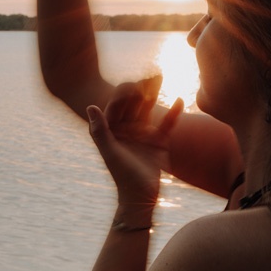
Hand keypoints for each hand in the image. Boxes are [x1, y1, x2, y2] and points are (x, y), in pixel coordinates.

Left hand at [87, 75, 183, 206]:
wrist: (140, 197)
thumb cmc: (122, 176)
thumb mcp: (110, 153)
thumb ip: (100, 131)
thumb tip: (90, 106)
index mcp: (112, 129)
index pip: (117, 105)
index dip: (125, 93)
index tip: (135, 85)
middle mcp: (127, 127)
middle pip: (134, 103)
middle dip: (142, 88)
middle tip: (152, 74)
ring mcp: (143, 132)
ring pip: (149, 108)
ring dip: (155, 93)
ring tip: (162, 76)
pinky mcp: (159, 140)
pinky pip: (166, 124)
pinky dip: (173, 113)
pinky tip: (180, 100)